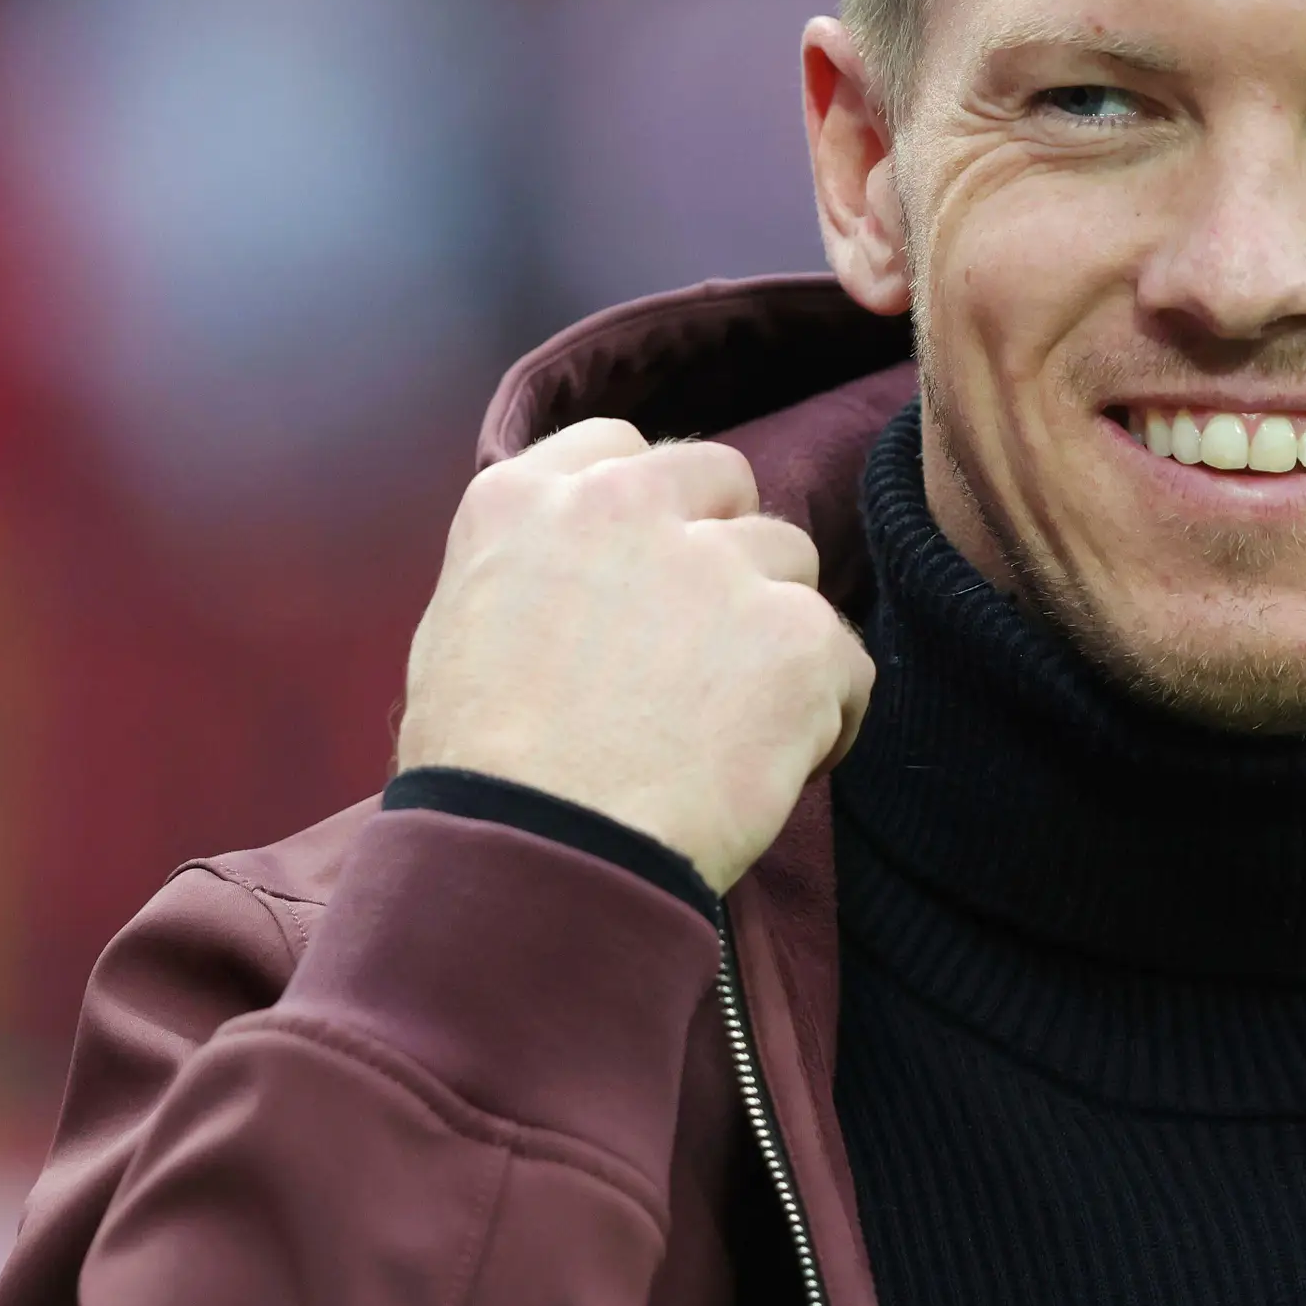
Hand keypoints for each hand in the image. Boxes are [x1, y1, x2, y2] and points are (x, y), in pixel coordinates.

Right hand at [397, 418, 873, 893]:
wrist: (539, 857)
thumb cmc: (482, 779)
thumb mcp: (458, 638)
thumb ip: (533, 572)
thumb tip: (585, 581)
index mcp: (528, 499)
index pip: (620, 448)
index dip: (652, 510)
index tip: (651, 568)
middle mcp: (625, 504)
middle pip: (725, 482)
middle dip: (726, 549)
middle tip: (701, 647)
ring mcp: (719, 564)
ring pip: (792, 564)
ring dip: (774, 632)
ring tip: (728, 728)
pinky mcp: (798, 637)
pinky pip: (847, 661)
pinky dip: (825, 716)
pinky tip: (772, 771)